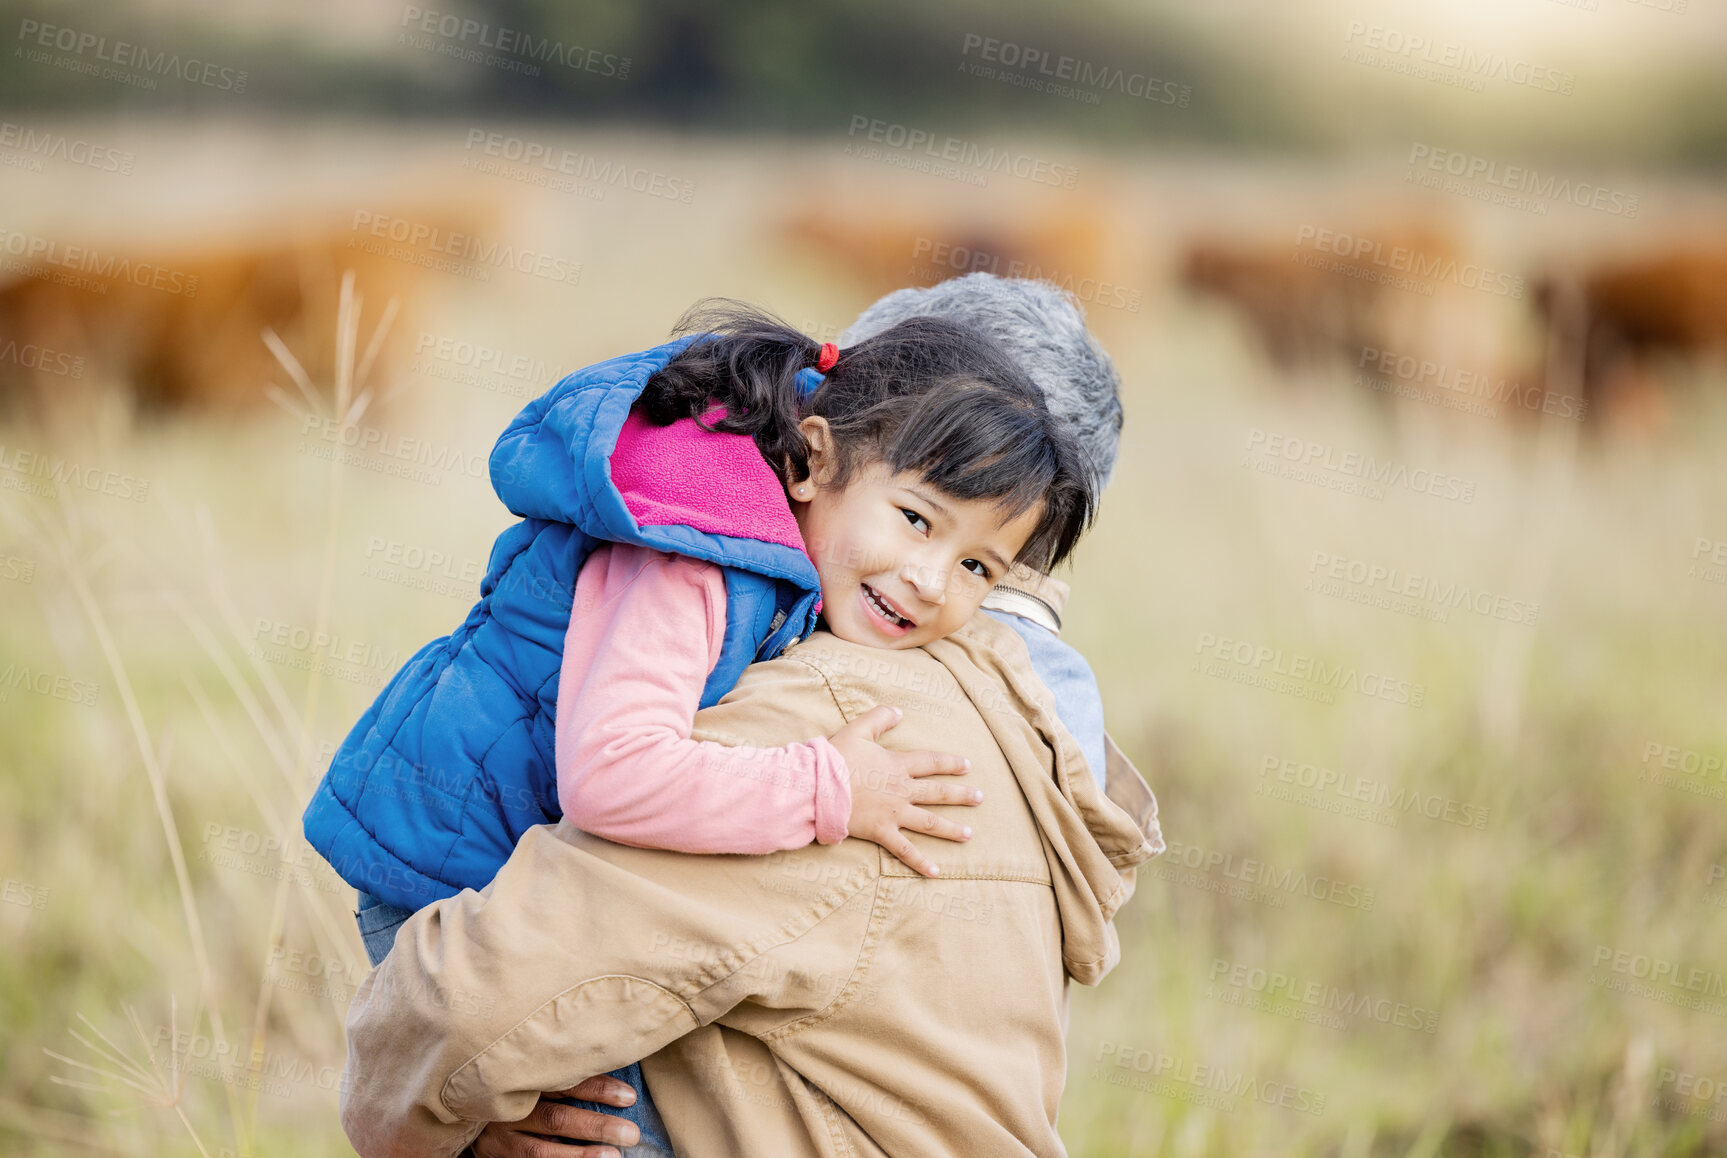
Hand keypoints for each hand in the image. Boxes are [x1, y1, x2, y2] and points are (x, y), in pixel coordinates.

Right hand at [470, 1075, 639, 1157]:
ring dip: (579, 1155)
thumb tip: (610, 1060)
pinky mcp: (494, 1155)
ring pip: (540, 1149)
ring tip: (612, 1156)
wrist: (463, 1108)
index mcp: (521, 1076)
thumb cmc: (512, 1083)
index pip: (563, 1082)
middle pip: (555, 1117)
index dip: (598, 1089)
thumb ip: (560, 1070)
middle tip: (631, 1133)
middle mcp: (508, 1107)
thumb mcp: (531, 1070)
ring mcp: (498, 1136)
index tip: (629, 1097)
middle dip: (595, 1125)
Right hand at [828, 704, 980, 876]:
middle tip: (980, 798)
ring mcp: (894, 813)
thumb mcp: (857, 729)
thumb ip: (879, 718)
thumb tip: (898, 712)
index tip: (967, 765)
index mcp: (897, 765)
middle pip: (938, 792)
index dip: (950, 762)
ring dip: (951, 829)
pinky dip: (921, 862)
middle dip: (961, 795)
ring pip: (930, 822)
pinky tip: (936, 871)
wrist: (819, 787)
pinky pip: (905, 850)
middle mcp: (902, 790)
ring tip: (969, 834)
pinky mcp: (882, 832)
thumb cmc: (836, 758)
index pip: (931, 762)